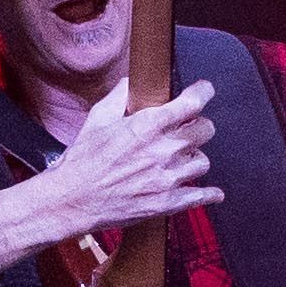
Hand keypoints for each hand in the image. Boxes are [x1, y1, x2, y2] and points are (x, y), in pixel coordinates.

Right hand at [35, 78, 221, 241]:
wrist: (72, 201)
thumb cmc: (81, 161)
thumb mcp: (96, 120)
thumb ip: (118, 97)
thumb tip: (130, 83)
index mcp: (147, 125)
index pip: (192, 103)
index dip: (203, 93)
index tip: (204, 91)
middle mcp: (163, 150)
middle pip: (205, 131)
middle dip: (199, 126)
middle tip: (190, 128)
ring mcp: (167, 178)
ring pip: (203, 162)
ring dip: (195, 158)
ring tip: (184, 159)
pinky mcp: (167, 203)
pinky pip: (201, 196)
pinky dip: (209, 194)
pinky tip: (212, 192)